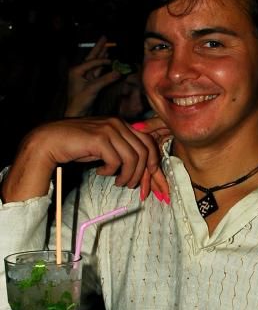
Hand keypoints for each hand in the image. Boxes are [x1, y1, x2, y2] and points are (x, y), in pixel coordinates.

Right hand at [1, 116, 167, 201]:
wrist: (51, 141)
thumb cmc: (78, 146)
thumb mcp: (105, 146)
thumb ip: (123, 151)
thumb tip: (144, 169)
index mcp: (122, 124)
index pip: (149, 142)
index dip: (154, 164)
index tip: (154, 181)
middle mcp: (118, 123)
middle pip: (145, 152)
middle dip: (143, 173)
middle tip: (132, 185)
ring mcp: (109, 129)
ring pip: (133, 158)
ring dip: (128, 175)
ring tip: (119, 182)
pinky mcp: (99, 139)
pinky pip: (116, 161)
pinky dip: (111, 171)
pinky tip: (100, 172)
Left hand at [66, 36, 121, 117]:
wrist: (77, 113)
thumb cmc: (80, 101)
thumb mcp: (93, 89)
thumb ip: (106, 79)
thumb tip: (120, 72)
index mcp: (76, 70)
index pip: (92, 62)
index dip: (103, 60)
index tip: (115, 61)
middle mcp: (80, 71)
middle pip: (92, 57)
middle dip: (99, 48)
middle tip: (104, 37)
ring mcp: (85, 77)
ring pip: (95, 63)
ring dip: (101, 55)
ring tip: (107, 45)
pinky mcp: (90, 83)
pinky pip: (98, 71)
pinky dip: (103, 65)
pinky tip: (107, 60)